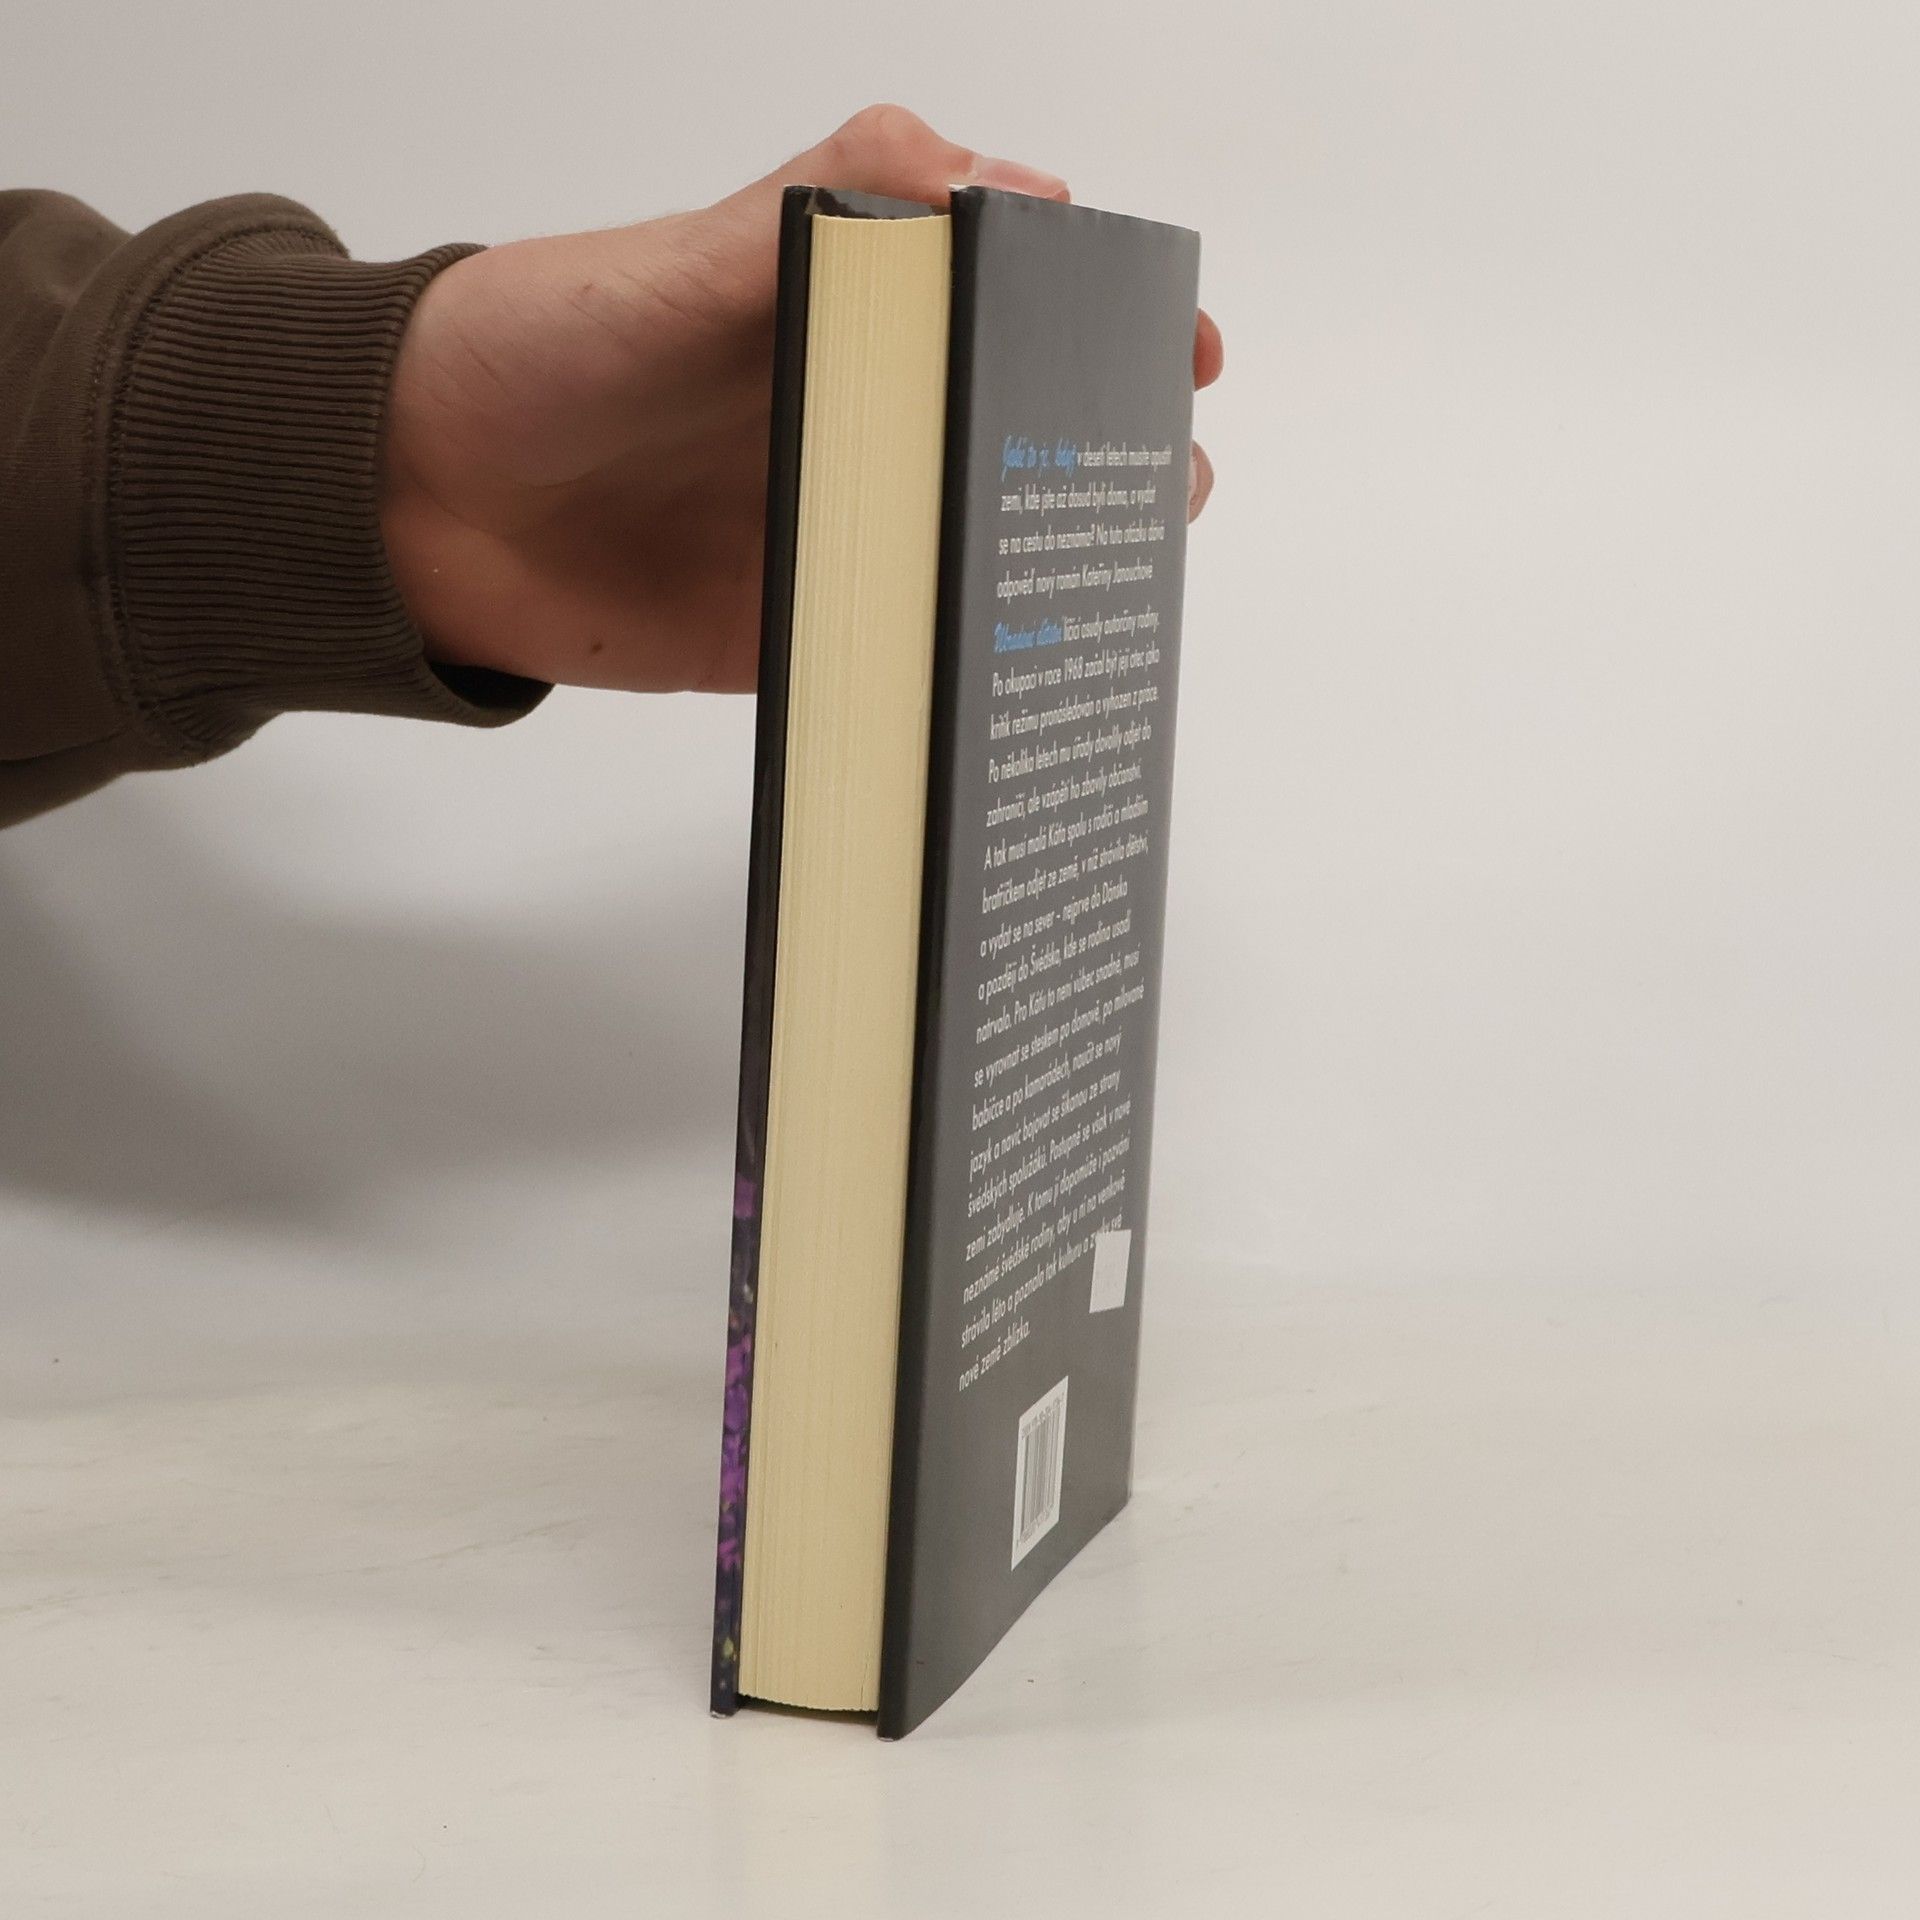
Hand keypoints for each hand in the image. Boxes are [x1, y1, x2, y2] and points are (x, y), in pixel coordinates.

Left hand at [381, 105, 1224, 693]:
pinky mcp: (800, 635)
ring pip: (978, 555)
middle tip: (1157, 486)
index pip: (1010, 305)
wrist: (412, 497)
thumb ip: (832, 218)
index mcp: (855, 313)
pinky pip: (900, 660)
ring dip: (1045, 579)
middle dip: (1101, 462)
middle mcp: (863, 420)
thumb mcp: (691, 257)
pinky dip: (957, 678)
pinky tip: (1009, 693)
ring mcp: (837, 533)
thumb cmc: (544, 343)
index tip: (1175, 350)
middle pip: (1017, 441)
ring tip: (1104, 600)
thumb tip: (992, 190)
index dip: (1099, 323)